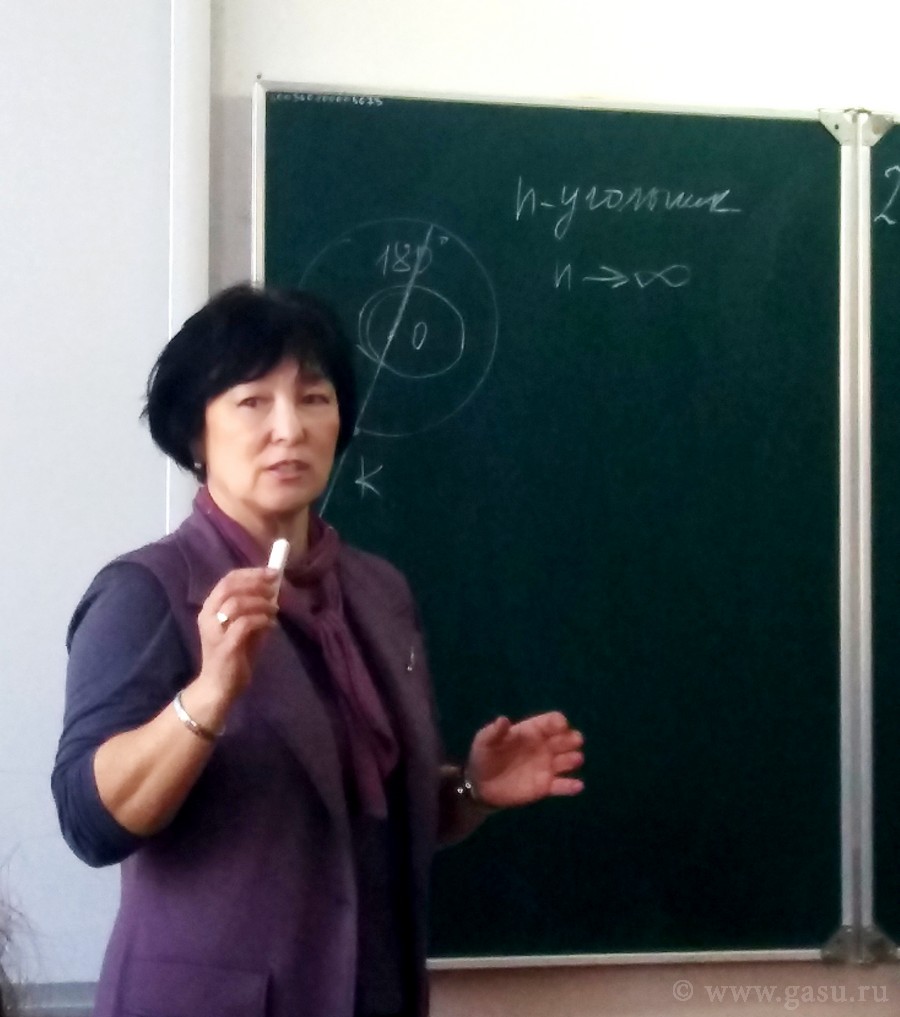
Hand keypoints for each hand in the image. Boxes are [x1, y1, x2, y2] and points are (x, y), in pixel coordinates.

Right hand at [195, 567, 278, 701]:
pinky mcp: (225, 647)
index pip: (227, 580)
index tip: (271, 573)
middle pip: (230, 587)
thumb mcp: (245, 629)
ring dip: (261, 602)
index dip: (251, 573)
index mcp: (210, 609)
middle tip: (275, 587)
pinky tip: (271, 624)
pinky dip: (261, 619)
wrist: (219, 687)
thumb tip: (275, 593)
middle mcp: (207, 617)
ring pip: (237, 603)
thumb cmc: (233, 656)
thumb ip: (255, 611)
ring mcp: (214, 632)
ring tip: (274, 609)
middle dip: (256, 583)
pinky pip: (244, 624)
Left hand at [466, 711, 583, 808]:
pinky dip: (571, 786)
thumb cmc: (484, 757)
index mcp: (531, 731)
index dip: (557, 722)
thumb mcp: (484, 741)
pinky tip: (578, 786)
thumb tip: (503, 719)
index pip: (550, 722)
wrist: (481, 786)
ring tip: (575, 759)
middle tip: (575, 741)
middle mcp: (543, 747)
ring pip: (568, 760)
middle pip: (565, 739)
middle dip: (572, 738)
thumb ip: (494, 732)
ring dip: (574, 758)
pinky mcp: (545, 786)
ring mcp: (546, 767)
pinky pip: (562, 786)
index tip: (561, 725)